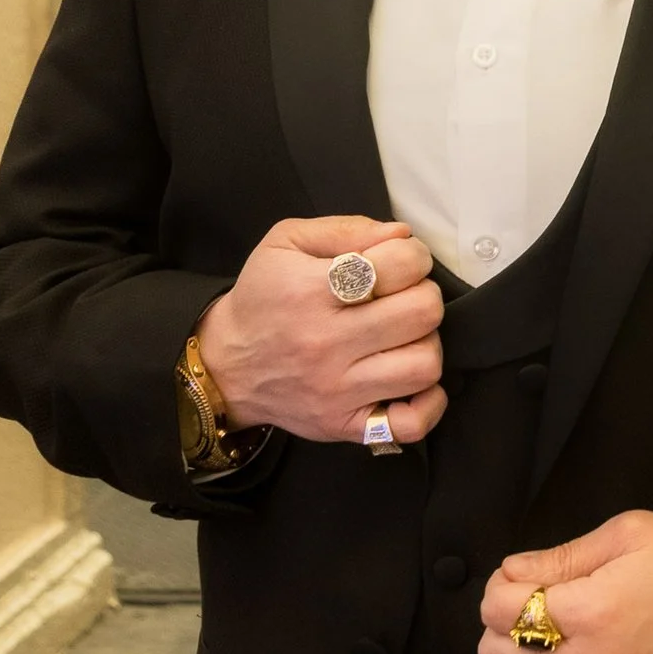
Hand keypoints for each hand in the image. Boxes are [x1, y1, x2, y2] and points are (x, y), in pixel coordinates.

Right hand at [198, 217, 444, 448]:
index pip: (400, 265)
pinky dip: (428, 404)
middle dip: (424, 296)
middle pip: (422, 313)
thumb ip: (345, 229)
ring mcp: (338, 390)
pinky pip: (411, 424)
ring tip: (404, 337)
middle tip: (404, 297)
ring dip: (426, 344)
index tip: (402, 262)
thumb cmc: (263, 299)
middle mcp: (326, 342)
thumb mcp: (284, 243)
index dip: (414, 256)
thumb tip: (402, 235)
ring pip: (424, 365)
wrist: (224, 366)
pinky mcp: (344, 424)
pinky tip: (413, 382)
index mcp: (311, 290)